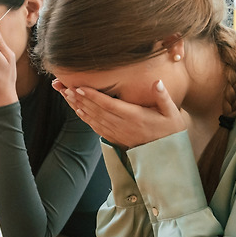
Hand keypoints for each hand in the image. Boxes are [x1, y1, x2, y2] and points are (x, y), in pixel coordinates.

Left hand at [55, 79, 185, 148]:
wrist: (167, 154)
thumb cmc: (171, 130)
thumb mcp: (172, 113)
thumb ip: (163, 97)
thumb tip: (157, 82)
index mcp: (134, 117)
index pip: (109, 105)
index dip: (93, 96)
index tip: (79, 87)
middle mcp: (122, 126)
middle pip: (95, 110)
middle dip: (78, 98)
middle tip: (63, 86)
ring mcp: (117, 133)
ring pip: (93, 118)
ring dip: (78, 106)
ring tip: (65, 94)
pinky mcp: (115, 138)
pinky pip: (96, 127)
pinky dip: (85, 118)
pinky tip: (77, 109)